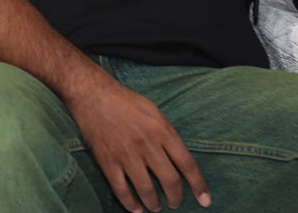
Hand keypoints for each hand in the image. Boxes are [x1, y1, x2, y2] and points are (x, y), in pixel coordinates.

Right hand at [66, 75, 210, 212]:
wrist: (93, 95)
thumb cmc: (126, 101)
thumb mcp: (154, 112)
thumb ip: (167, 134)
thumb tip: (178, 159)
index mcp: (162, 131)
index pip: (187, 164)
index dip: (198, 186)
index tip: (205, 201)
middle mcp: (147, 144)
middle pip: (169, 181)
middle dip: (176, 198)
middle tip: (175, 203)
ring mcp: (126, 154)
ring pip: (146, 190)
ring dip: (154, 204)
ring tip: (156, 207)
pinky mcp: (108, 161)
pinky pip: (121, 190)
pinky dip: (130, 204)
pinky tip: (136, 209)